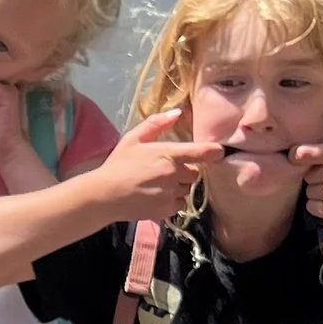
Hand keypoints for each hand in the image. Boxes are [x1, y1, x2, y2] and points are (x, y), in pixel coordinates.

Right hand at [95, 107, 219, 222]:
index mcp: (168, 154)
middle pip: (194, 173)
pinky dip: (172, 201)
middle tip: (165, 170)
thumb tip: (177, 113)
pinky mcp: (166, 210)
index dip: (214, 152)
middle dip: (184, 171)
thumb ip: (156, 124)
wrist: (104, 196)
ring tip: (158, 184)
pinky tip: (156, 196)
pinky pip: (179, 204)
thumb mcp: (133, 138)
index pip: (202, 153)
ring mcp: (170, 194)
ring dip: (178, 186)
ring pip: (187, 189)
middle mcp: (173, 175)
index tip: (218, 152)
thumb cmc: (118, 164)